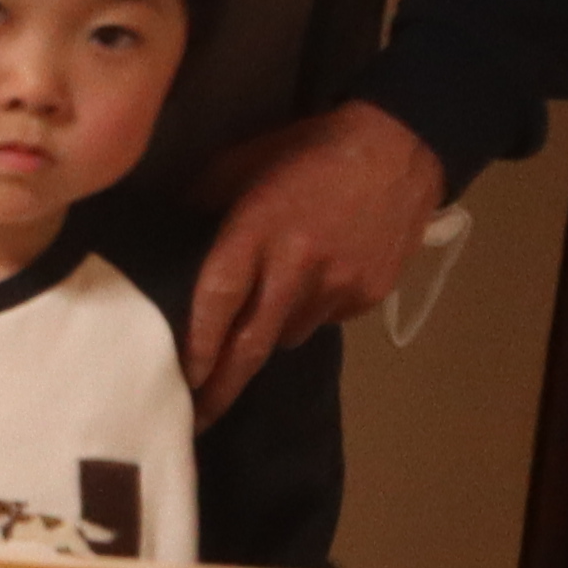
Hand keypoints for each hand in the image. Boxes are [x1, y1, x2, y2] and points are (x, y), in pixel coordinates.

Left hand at [186, 100, 450, 419]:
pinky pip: (327, 318)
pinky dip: (312, 310)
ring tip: (269, 306)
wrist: (399, 147)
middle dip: (223, 387)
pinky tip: (316, 280)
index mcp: (257, 232)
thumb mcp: (243, 162)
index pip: (218, 302)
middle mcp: (297, 268)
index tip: (181, 382)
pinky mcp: (370, 294)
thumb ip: (203, 201)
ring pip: (290, 333)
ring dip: (271, 332)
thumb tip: (169, 229)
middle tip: (200, 420)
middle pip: (253, 344)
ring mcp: (339, 286)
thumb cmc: (309, 151)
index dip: (198, 347)